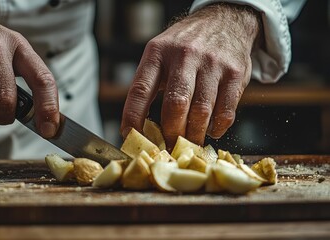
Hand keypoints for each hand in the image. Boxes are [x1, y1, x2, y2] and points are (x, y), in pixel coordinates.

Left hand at [121, 3, 261, 147]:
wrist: (224, 21)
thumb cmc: (185, 46)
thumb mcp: (160, 54)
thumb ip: (150, 84)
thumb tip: (137, 128)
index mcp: (158, 52)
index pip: (140, 90)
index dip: (133, 118)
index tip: (130, 136)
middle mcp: (185, 56)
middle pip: (175, 105)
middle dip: (171, 133)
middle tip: (169, 146)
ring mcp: (212, 64)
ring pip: (201, 112)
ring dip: (194, 135)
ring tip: (188, 143)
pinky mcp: (235, 73)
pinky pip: (225, 112)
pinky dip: (216, 128)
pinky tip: (210, 130)